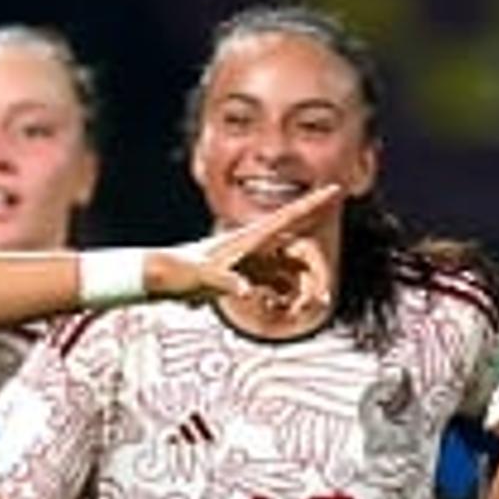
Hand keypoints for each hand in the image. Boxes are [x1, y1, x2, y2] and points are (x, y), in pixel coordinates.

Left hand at [165, 186, 344, 314]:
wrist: (165, 276)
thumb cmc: (181, 270)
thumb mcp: (203, 278)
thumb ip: (225, 282)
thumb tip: (244, 290)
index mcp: (250, 237)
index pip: (288, 215)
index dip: (313, 202)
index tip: (334, 188)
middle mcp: (257, 245)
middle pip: (300, 251)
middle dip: (315, 273)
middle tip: (317, 298)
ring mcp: (254, 260)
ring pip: (292, 272)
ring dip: (300, 292)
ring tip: (293, 310)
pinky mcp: (249, 275)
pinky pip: (278, 285)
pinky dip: (283, 298)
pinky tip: (275, 309)